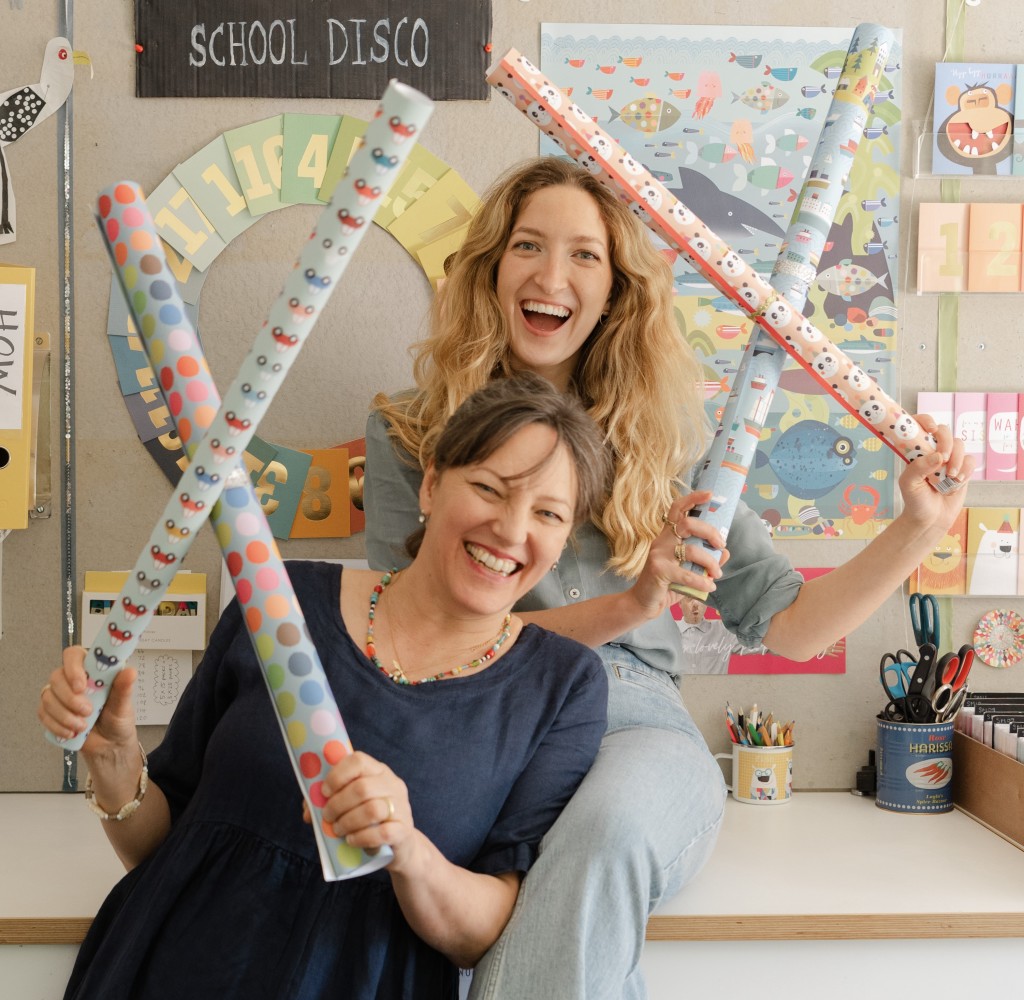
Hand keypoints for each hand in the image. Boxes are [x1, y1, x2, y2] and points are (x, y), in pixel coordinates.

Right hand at [37, 646, 137, 752]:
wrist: (110, 744)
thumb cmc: (118, 719)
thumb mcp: (124, 705)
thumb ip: (124, 688)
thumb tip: (130, 672)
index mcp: (91, 670)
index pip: (73, 655)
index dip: (72, 668)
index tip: (81, 686)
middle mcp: (73, 680)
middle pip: (56, 678)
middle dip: (70, 698)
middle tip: (88, 711)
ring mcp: (60, 696)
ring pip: (48, 697)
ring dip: (64, 715)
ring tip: (83, 726)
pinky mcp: (51, 712)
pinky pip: (43, 714)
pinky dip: (56, 725)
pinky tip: (71, 732)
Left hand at [304, 751, 415, 866]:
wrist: (400, 846)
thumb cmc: (370, 821)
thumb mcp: (352, 806)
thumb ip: (329, 803)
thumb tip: (308, 811)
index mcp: (378, 771)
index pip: (358, 760)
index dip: (337, 775)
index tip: (325, 792)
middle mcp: (392, 784)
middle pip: (362, 788)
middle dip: (338, 804)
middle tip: (327, 817)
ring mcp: (401, 807)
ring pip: (372, 809)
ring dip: (348, 821)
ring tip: (338, 830)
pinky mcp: (404, 830)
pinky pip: (383, 832)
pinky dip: (361, 838)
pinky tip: (351, 840)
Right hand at [630, 491, 729, 617]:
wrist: (644, 603)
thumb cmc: (666, 584)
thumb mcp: (688, 570)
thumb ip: (705, 559)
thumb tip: (725, 552)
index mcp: (668, 536)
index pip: (677, 509)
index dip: (693, 498)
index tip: (710, 494)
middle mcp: (662, 541)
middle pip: (688, 523)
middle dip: (710, 532)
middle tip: (721, 545)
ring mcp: (658, 554)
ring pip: (692, 550)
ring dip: (710, 563)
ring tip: (717, 575)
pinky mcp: (658, 570)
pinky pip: (687, 574)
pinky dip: (702, 582)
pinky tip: (709, 587)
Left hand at [897, 416, 972, 536]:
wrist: (930, 518)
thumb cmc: (915, 499)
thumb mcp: (908, 484)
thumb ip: (918, 468)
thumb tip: (937, 456)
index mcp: (916, 450)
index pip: (920, 425)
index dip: (925, 420)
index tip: (930, 429)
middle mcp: (932, 450)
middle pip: (944, 431)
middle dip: (945, 442)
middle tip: (942, 458)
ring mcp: (949, 458)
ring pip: (959, 444)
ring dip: (956, 459)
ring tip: (950, 477)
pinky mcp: (963, 468)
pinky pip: (970, 460)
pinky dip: (966, 469)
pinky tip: (957, 482)